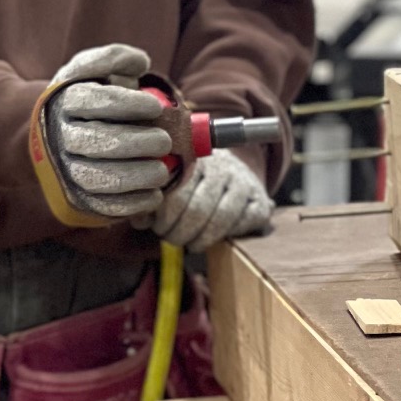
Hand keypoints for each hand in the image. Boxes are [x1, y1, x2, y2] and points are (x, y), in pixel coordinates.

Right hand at [39, 43, 172, 220]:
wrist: (59, 130)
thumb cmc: (89, 95)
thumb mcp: (95, 70)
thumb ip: (115, 59)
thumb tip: (140, 61)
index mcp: (66, 100)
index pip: (92, 100)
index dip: (125, 104)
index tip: (154, 107)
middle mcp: (62, 136)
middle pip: (97, 142)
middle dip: (136, 143)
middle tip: (164, 141)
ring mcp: (67, 168)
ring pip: (97, 178)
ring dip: (134, 177)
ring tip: (162, 171)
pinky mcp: (77, 194)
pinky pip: (101, 205)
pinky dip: (130, 204)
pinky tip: (154, 195)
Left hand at [142, 150, 273, 253]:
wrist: (230, 173)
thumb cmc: (192, 182)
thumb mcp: (169, 185)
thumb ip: (152, 199)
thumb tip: (140, 219)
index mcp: (196, 158)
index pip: (178, 190)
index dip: (164, 215)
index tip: (156, 226)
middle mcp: (223, 166)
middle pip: (199, 208)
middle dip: (178, 232)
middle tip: (168, 237)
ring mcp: (244, 183)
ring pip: (221, 218)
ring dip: (198, 239)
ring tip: (186, 243)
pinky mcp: (261, 201)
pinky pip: (245, 223)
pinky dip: (223, 236)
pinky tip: (206, 239)